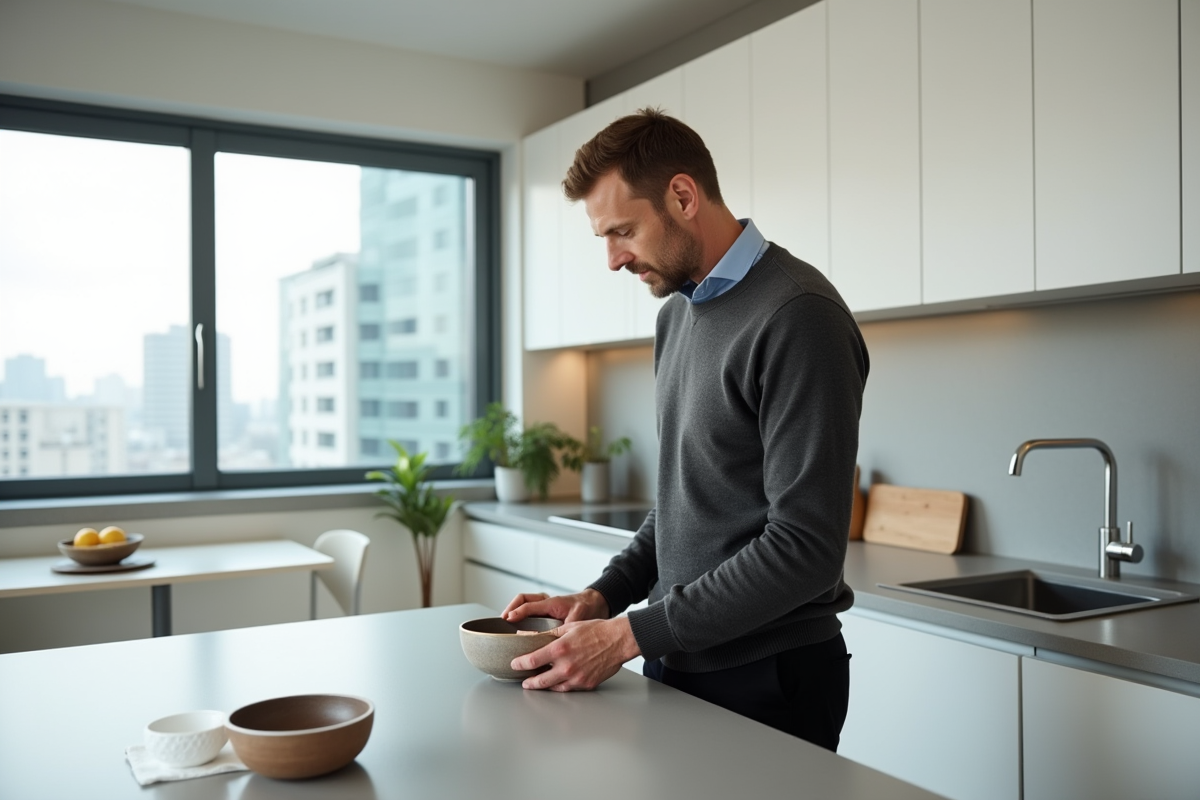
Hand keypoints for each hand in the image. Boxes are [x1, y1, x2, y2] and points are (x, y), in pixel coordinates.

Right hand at [502, 588, 609, 623]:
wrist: (595, 603)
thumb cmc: (587, 608)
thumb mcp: (579, 616)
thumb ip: (567, 626)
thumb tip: (557, 638)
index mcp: (552, 602)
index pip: (529, 604)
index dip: (517, 612)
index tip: (508, 619)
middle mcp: (545, 602)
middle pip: (522, 599)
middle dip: (510, 607)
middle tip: (502, 619)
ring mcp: (544, 606)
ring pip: (524, 603)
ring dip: (514, 610)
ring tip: (505, 624)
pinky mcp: (545, 612)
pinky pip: (528, 610)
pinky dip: (520, 616)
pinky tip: (516, 629)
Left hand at [511, 617, 640, 691]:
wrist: (618, 640)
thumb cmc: (596, 630)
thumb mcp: (568, 627)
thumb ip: (547, 634)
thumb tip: (528, 635)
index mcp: (560, 649)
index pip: (531, 661)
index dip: (520, 664)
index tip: (515, 664)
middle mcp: (566, 666)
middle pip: (539, 681)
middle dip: (529, 682)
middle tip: (524, 681)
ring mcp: (576, 678)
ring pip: (553, 687)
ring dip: (543, 686)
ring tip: (537, 683)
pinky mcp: (586, 684)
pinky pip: (568, 688)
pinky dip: (560, 686)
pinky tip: (556, 682)